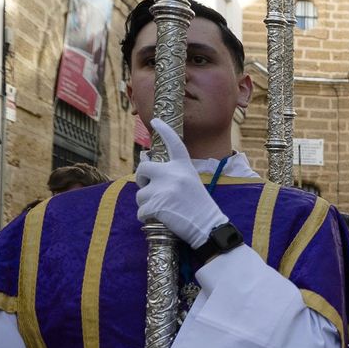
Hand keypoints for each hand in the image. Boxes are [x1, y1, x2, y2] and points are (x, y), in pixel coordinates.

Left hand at [134, 118, 228, 246]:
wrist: (208, 227)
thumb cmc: (200, 207)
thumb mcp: (191, 182)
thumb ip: (173, 173)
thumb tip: (147, 165)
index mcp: (184, 166)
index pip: (174, 143)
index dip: (164, 130)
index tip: (156, 120)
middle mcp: (172, 173)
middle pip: (143, 168)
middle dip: (141, 179)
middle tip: (148, 188)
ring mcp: (164, 188)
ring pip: (140, 194)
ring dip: (146, 204)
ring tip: (164, 210)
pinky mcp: (157, 205)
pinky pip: (140, 211)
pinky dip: (147, 217)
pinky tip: (160, 219)